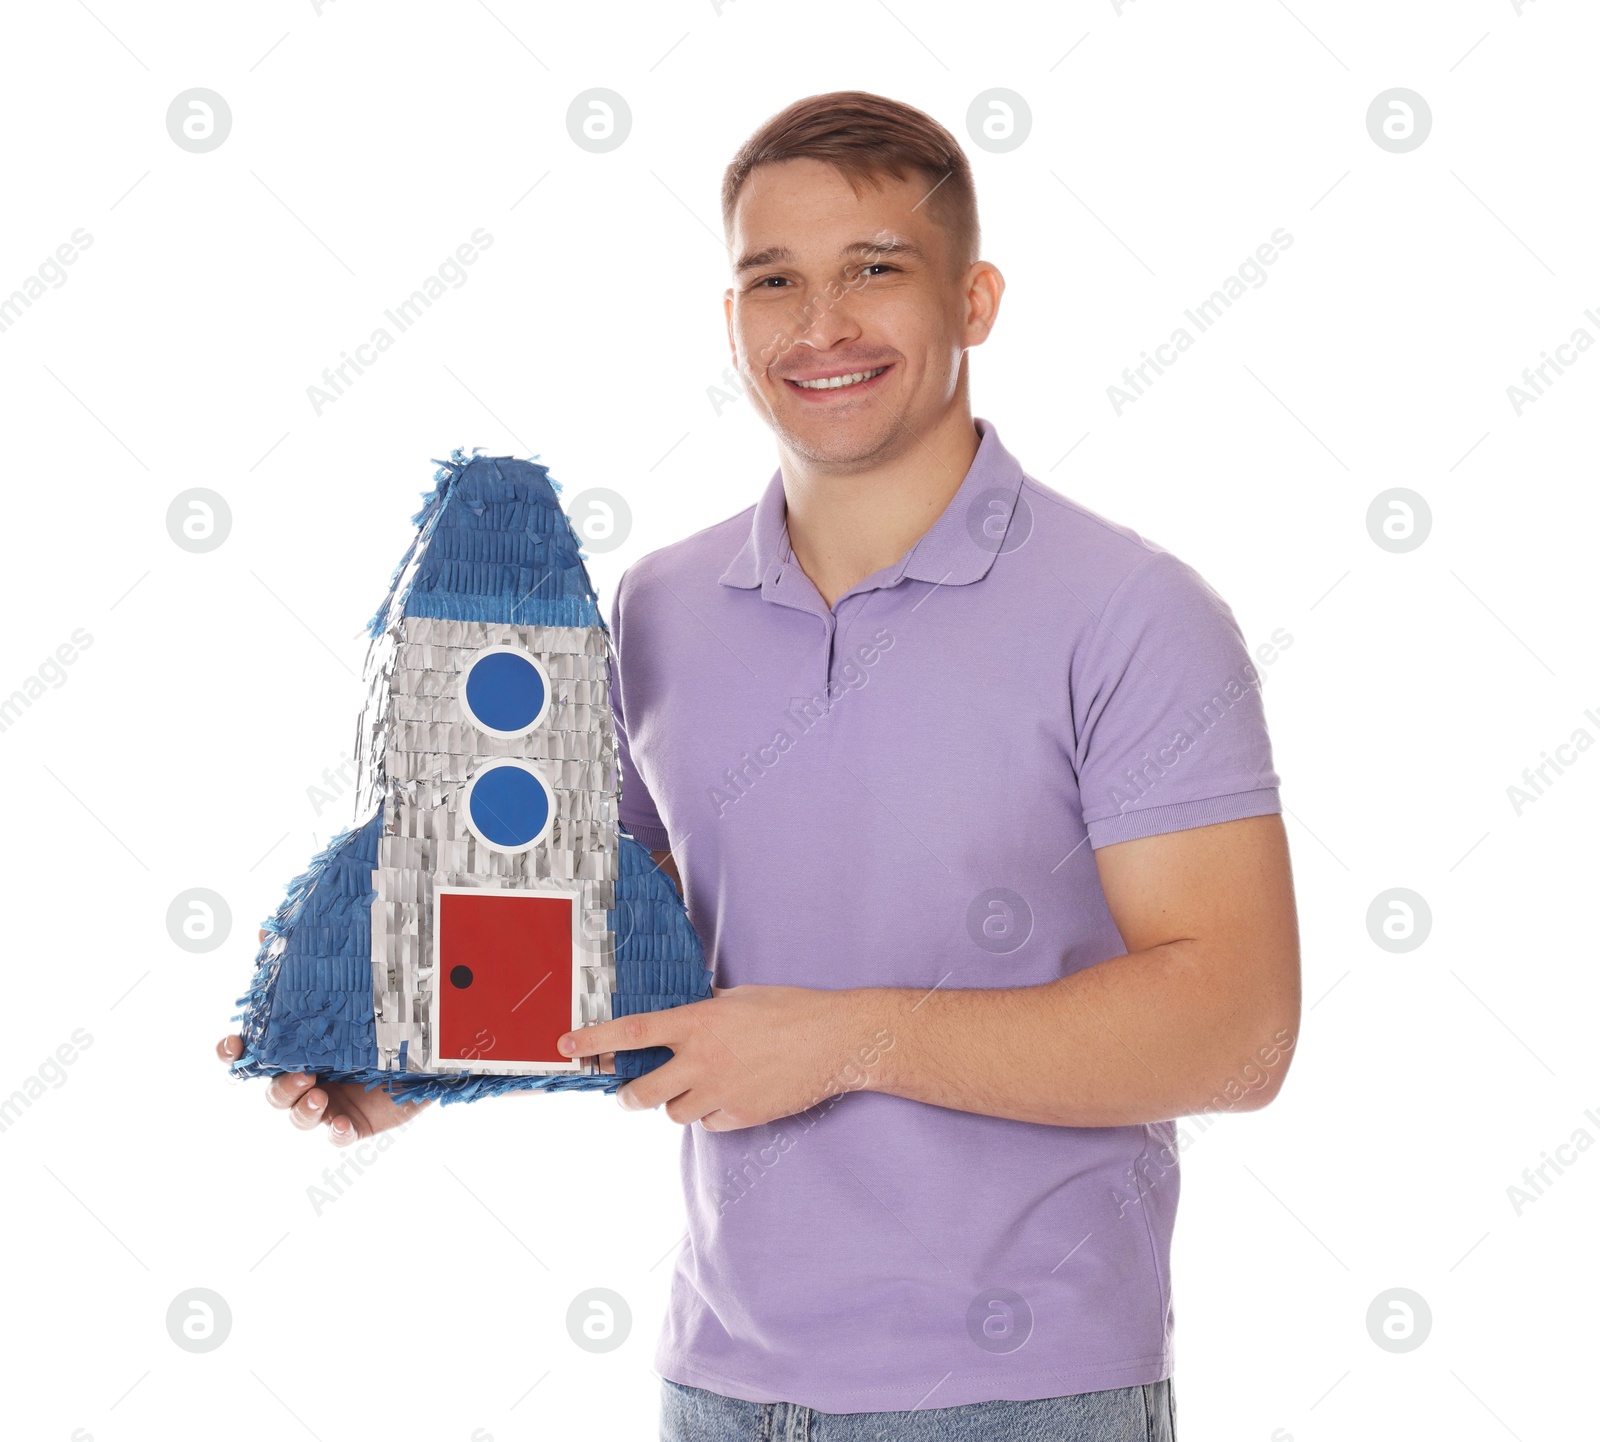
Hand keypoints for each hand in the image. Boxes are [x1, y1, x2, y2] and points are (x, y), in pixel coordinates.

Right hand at [218, 933, 614, 1142]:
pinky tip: (339, 1125)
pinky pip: (339, 1134)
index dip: (235, 1051)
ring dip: (299, 1109)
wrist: (442, 1032)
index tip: (232, 1045)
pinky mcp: (359, 1120)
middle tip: (298, 1074)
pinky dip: (335, 1133)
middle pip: (273, 1088)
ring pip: (299, 1115)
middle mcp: (310, 1072)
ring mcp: (332, 1098)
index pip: (254, 1050)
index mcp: (300, 1041)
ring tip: (315, 1095)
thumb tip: (263, 931)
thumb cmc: (389, 1001)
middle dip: (276, 1085)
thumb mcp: (355, 979)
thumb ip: (310, 957)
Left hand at [557, 984, 889, 1131]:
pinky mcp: (741, 1116)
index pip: (632, 1032)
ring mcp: (720, 1091)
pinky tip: (733, 1095)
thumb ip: (705, 1009)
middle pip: (641, 1093)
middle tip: (629, 1092)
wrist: (836, 1041)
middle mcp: (702, 1059)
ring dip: (677, 1103)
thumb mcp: (740, 997)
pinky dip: (712, 1114)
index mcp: (698, 1022)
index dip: (595, 1041)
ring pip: (674, 1113)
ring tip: (699, 1086)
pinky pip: (710, 1123)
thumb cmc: (792, 1010)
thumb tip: (684, 1014)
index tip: (567, 1046)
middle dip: (628, 1095)